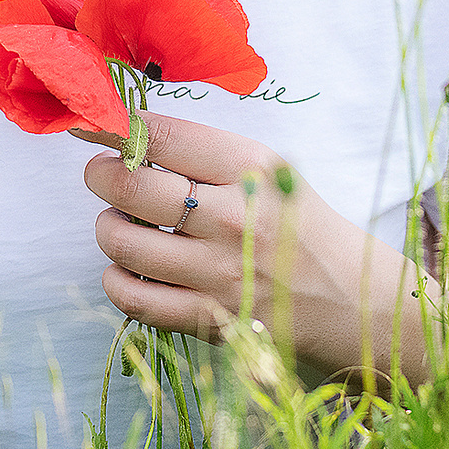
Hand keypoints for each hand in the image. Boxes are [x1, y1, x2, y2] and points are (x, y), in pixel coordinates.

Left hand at [83, 111, 425, 386]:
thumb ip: (198, 151)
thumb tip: (120, 131)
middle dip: (100, 176)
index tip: (94, 127)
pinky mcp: (212, 321)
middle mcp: (234, 218)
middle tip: (102, 175)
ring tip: (121, 224)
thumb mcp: (265, 169)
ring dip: (108, 229)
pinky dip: (117, 281)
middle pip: (130, 187)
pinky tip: (129, 270)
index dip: (113, 127)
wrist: (355, 299)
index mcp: (249, 168)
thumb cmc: (297, 224)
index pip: (159, 135)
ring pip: (122, 244)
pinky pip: (134, 300)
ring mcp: (221, 273)